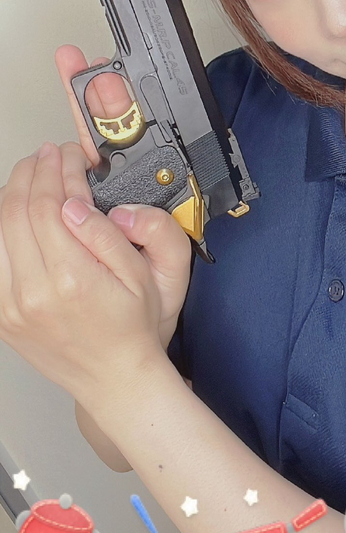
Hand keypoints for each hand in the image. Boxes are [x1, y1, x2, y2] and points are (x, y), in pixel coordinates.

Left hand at [0, 142, 165, 403]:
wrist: (116, 378)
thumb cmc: (135, 326)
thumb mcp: (144, 276)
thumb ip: (109, 236)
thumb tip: (73, 205)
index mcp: (72, 279)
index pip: (49, 205)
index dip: (57, 170)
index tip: (68, 154)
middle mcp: (32, 293)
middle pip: (15, 212)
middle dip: (31, 173)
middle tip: (47, 156)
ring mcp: (10, 307)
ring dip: (10, 195)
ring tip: (32, 175)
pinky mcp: (1, 315)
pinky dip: (0, 229)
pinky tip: (15, 213)